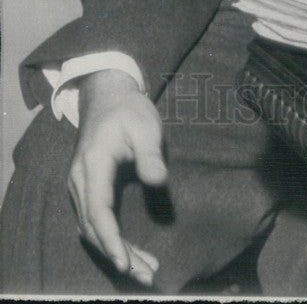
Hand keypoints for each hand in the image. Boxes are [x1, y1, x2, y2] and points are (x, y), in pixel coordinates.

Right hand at [68, 69, 167, 285]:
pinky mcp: (86, 190)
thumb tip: (159, 181)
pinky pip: (95, 222)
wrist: (107, 97)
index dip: (111, 240)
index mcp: (93, 164)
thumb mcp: (145, 125)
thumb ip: (150, 154)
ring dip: (116, 252)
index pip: (98, 211)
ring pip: (92, 229)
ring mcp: (80, 187)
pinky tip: (131, 253)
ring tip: (145, 270)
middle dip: (119, 255)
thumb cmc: (129, 110)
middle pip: (94, 228)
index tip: (126, 264)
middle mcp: (79, 180)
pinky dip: (111, 240)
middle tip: (148, 275)